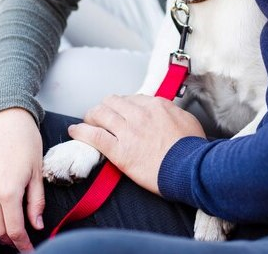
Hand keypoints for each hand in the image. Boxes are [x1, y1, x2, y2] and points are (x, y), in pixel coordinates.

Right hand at [0, 108, 44, 250]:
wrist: (5, 116)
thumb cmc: (26, 141)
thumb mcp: (37, 172)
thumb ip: (36, 202)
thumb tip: (36, 226)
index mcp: (9, 191)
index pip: (14, 229)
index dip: (22, 244)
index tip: (29, 249)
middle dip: (10, 239)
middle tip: (19, 239)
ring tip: (4, 231)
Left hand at [68, 95, 205, 194]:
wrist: (192, 170)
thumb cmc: (193, 149)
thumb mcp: (187, 120)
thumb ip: (171, 111)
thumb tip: (164, 110)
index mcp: (155, 105)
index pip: (132, 98)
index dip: (123, 105)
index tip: (121, 112)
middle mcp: (139, 114)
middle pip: (112, 102)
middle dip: (104, 107)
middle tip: (101, 115)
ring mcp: (128, 131)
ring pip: (100, 114)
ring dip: (91, 116)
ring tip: (86, 121)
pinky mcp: (119, 151)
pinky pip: (94, 136)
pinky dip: (81, 132)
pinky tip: (74, 131)